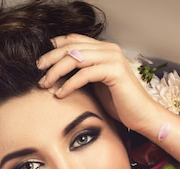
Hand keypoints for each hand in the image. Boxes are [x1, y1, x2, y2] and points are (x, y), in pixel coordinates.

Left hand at [37, 34, 154, 132]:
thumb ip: (83, 75)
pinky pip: (84, 74)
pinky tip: (59, 94)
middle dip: (51, 59)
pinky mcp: (114, 71)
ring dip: (56, 71)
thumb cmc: (120, 105)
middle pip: (72, 47)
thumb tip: (60, 74)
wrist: (141, 116)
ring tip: (44, 84)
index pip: (75, 40)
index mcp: (104, 50)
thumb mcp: (97, 86)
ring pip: (75, 58)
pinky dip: (69, 84)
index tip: (41, 61)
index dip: (56, 46)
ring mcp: (112, 58)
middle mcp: (109, 49)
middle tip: (38, 71)